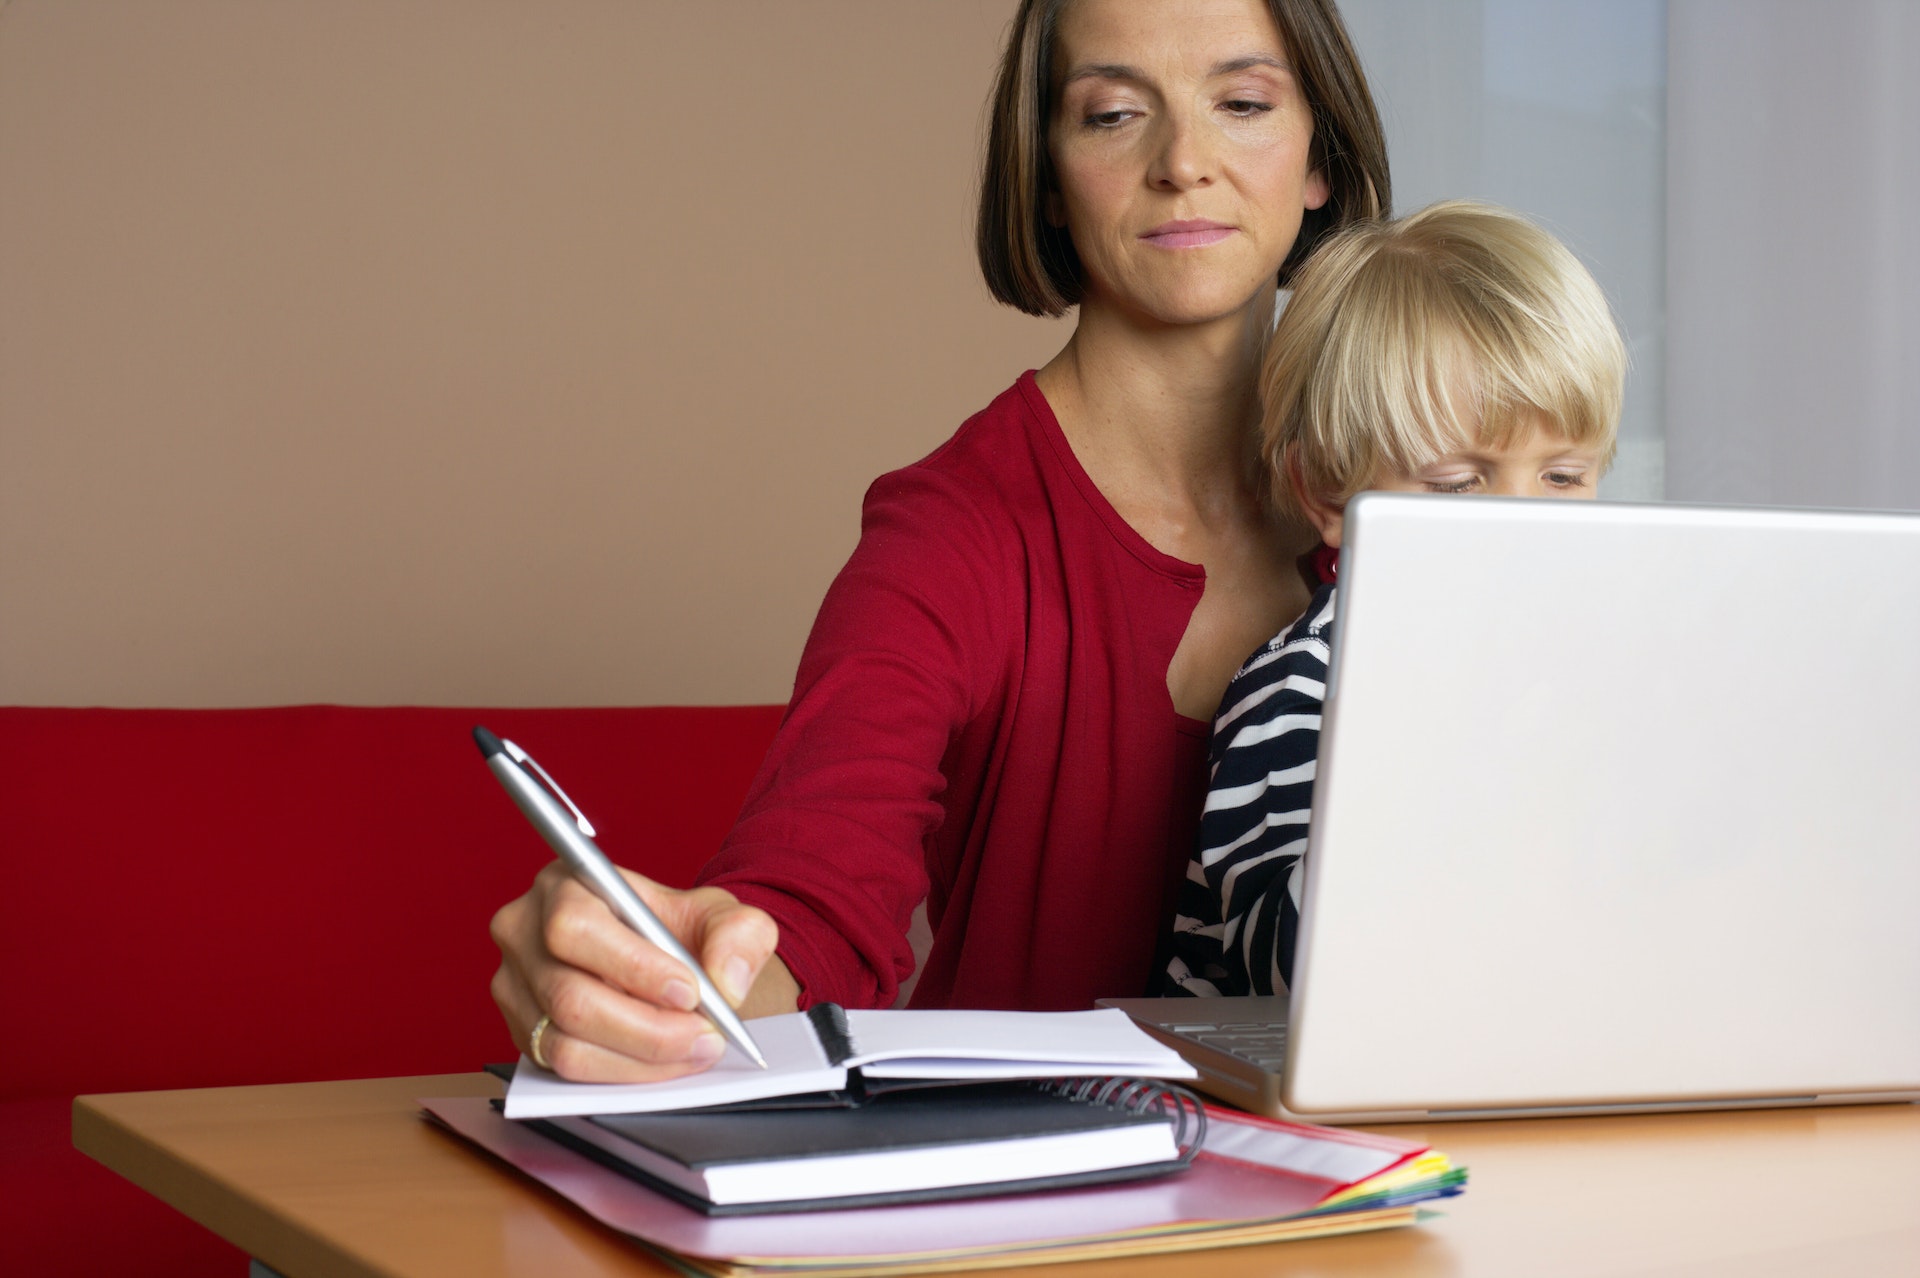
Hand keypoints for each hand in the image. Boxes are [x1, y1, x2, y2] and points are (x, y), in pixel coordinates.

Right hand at [490, 860, 793, 1081]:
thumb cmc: (682, 932)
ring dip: (640, 1058)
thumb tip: (726, 981)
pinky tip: (663, 1062)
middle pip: (570, 997)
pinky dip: (622, 1073)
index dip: (633, 967)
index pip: (576, 927)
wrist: (669, 964)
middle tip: (705, 1037)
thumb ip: (739, 934)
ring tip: (693, 1050)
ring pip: (566, 1043)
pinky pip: (565, 1069)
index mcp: (563, 883)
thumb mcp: (722, 916)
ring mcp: (516, 987)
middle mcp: (524, 932)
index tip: (690, 992)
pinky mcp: (524, 1032)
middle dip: (648, 1028)